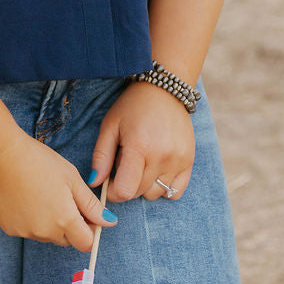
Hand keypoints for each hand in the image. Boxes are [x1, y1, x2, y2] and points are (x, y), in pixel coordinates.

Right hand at [0, 129, 115, 249]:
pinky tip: (25, 198)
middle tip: (62, 198)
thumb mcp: (72, 178)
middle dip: (69, 225)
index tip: (84, 213)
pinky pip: (27, 230)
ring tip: (41, 194)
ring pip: (46, 235)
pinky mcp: (9, 228)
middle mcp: (45, 232)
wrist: (2, 155)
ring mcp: (25, 232)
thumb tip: (109, 222)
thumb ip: (91, 205)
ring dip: (49, 223)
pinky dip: (30, 219)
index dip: (89, 229)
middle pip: (66, 240)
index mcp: (65, 220)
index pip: (86, 243)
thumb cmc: (39, 162)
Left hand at [89, 82, 194, 202]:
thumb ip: (101, 156)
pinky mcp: (189, 161)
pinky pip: (176, 191)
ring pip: (157, 193)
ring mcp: (178, 160)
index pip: (125, 190)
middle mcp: (162, 157)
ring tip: (141, 164)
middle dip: (127, 185)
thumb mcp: (110, 126)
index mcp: (139, 147)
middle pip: (139, 192)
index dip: (113, 192)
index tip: (109, 182)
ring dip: (145, 186)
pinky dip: (164, 187)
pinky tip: (156, 170)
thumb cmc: (132, 106)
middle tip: (124, 164)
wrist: (164, 90)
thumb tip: (94, 183)